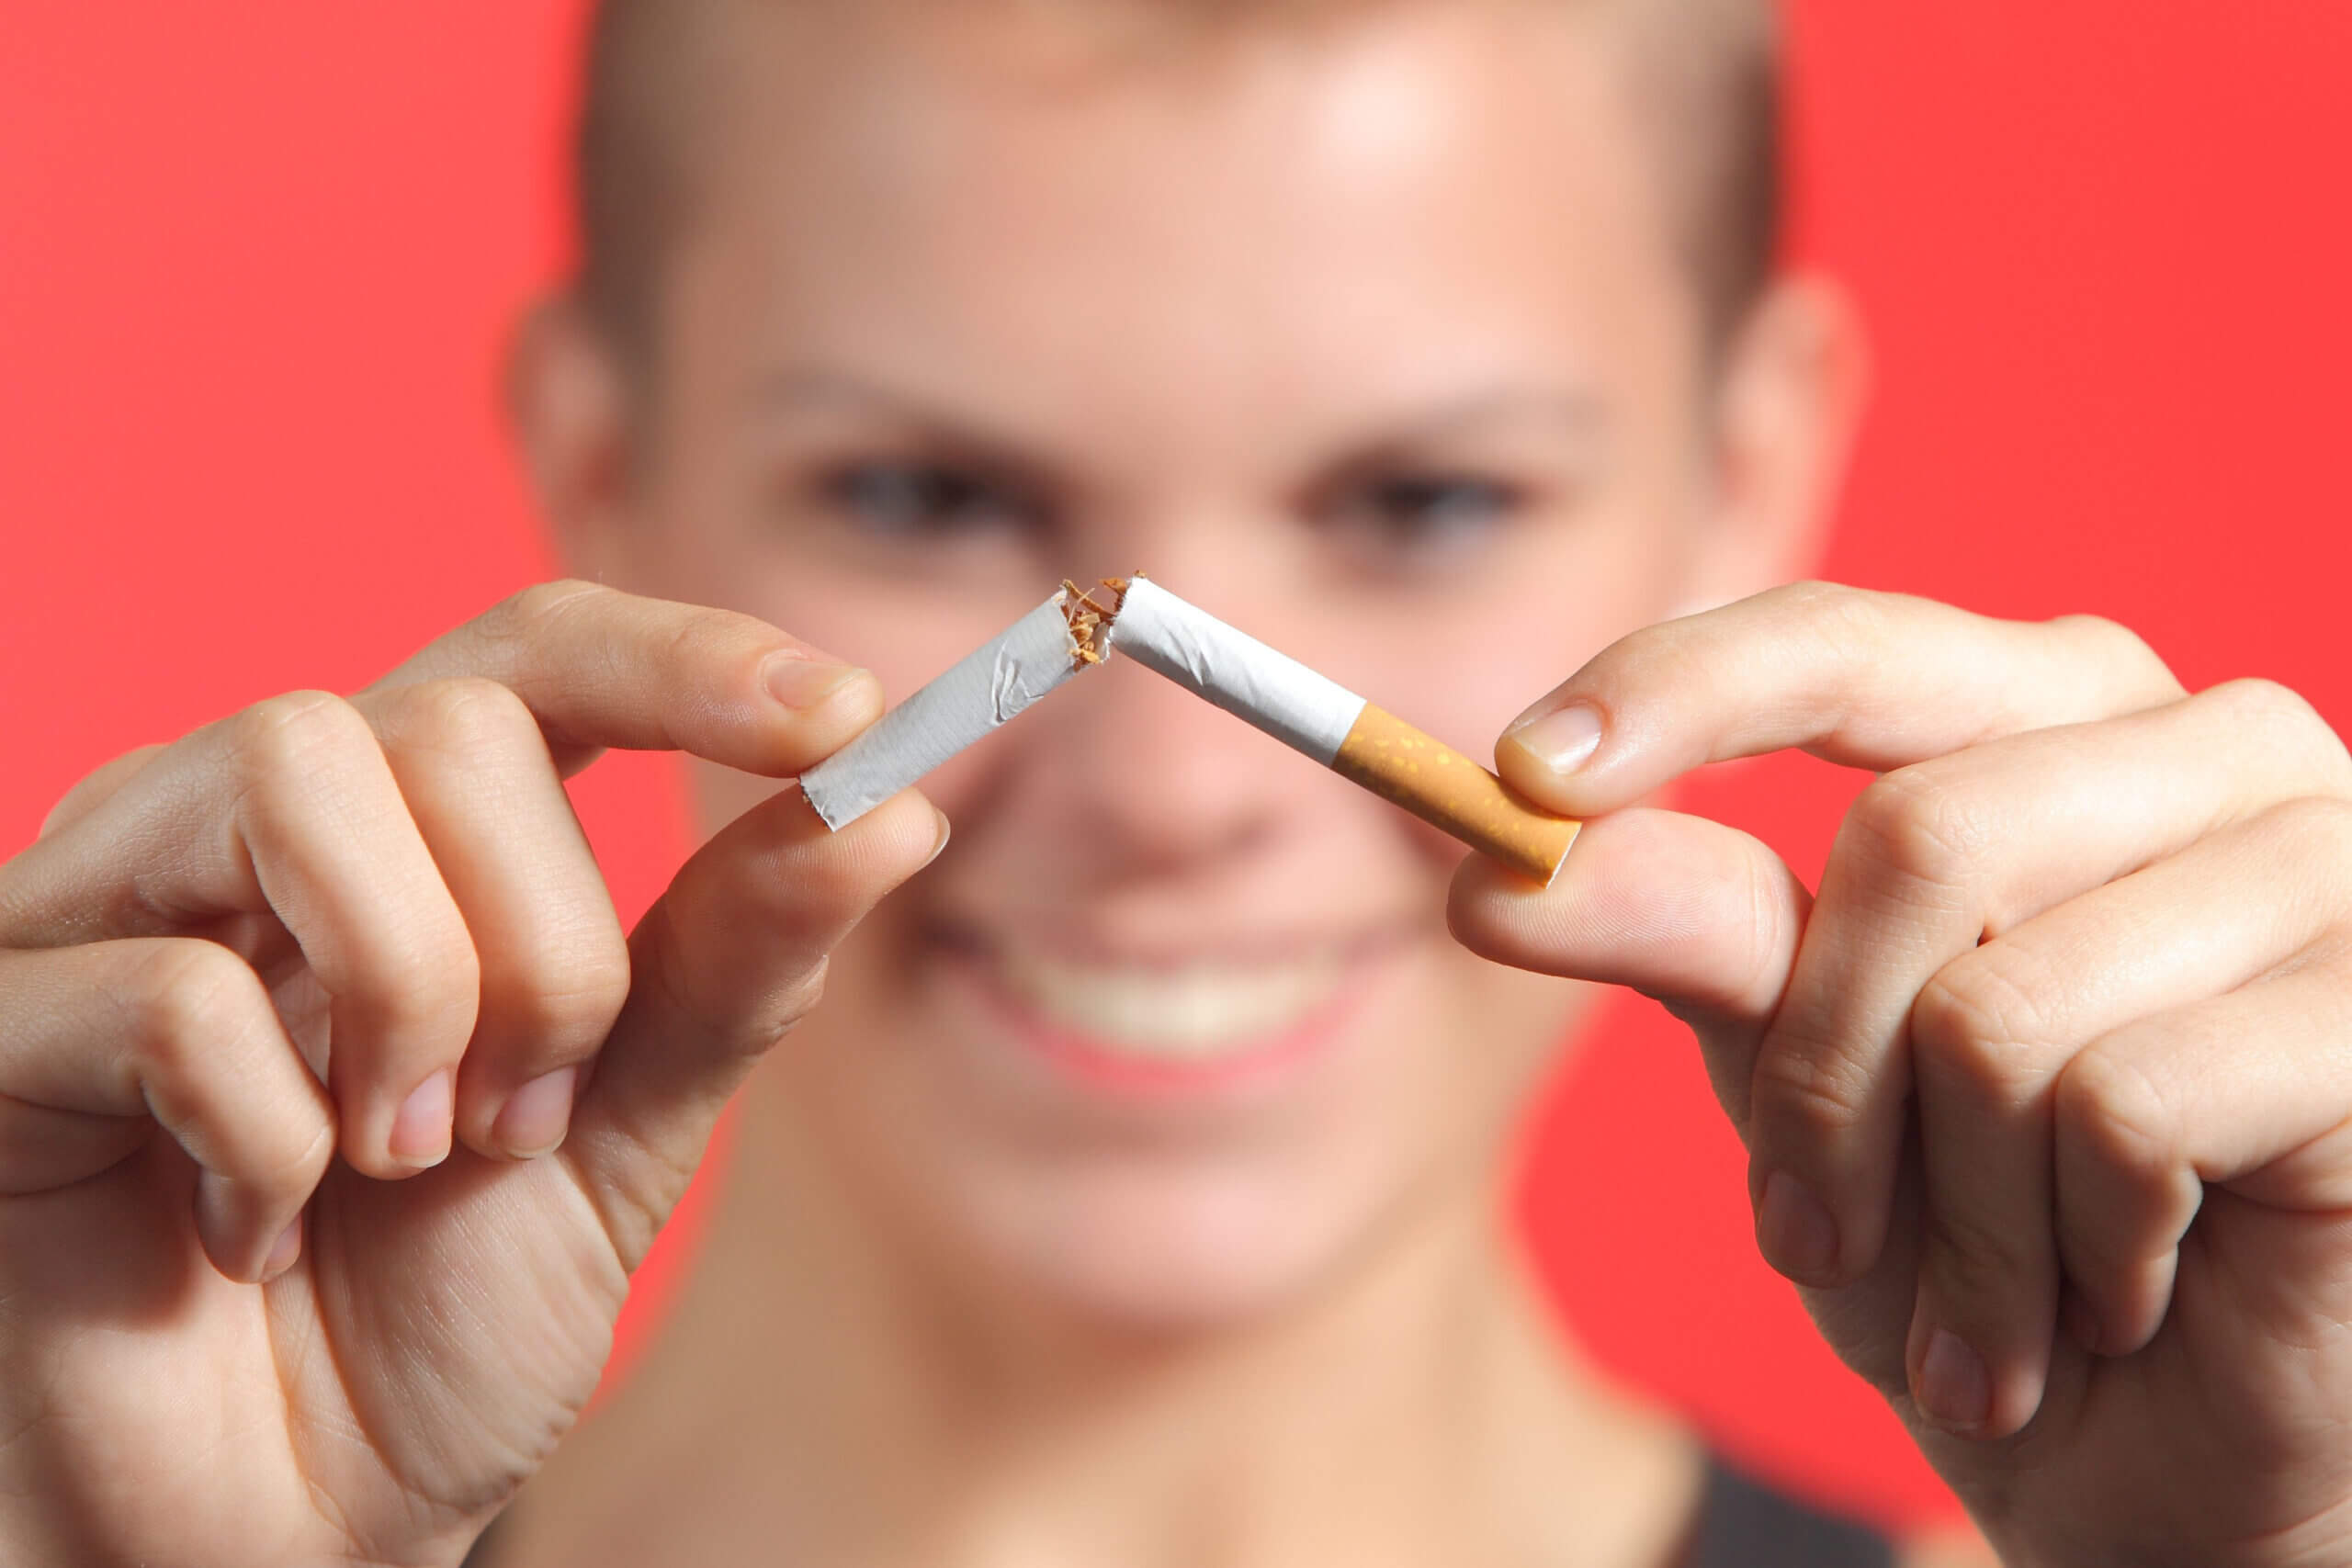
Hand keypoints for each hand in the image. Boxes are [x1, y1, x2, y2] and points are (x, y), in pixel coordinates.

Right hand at [0, 582, 943, 1567]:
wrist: (273, 1531)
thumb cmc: (428, 1320)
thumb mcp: (625, 1133)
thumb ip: (732, 967)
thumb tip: (894, 810)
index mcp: (412, 833)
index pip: (548, 650)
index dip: (693, 658)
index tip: (845, 719)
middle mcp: (255, 828)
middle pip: (448, 715)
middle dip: (549, 941)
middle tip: (525, 1118)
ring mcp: (108, 901)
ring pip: (298, 766)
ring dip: (412, 993)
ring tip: (402, 1155)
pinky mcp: (1, 1022)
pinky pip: (171, 989)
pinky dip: (265, 1134)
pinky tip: (251, 1231)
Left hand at [1449, 582, 2351, 1566]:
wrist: (2168, 1455)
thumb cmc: (1981, 1235)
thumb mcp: (1802, 1068)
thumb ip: (1692, 934)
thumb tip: (1496, 861)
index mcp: (2057, 716)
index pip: (1848, 644)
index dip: (1676, 692)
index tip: (1511, 778)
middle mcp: (2210, 748)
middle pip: (1912, 841)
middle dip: (1819, 1080)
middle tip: (1804, 1236)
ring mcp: (2324, 866)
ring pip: (1999, 1006)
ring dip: (1942, 1210)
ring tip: (1977, 1311)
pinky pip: (2115, 1113)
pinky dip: (2065, 1251)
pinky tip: (2115, 1304)